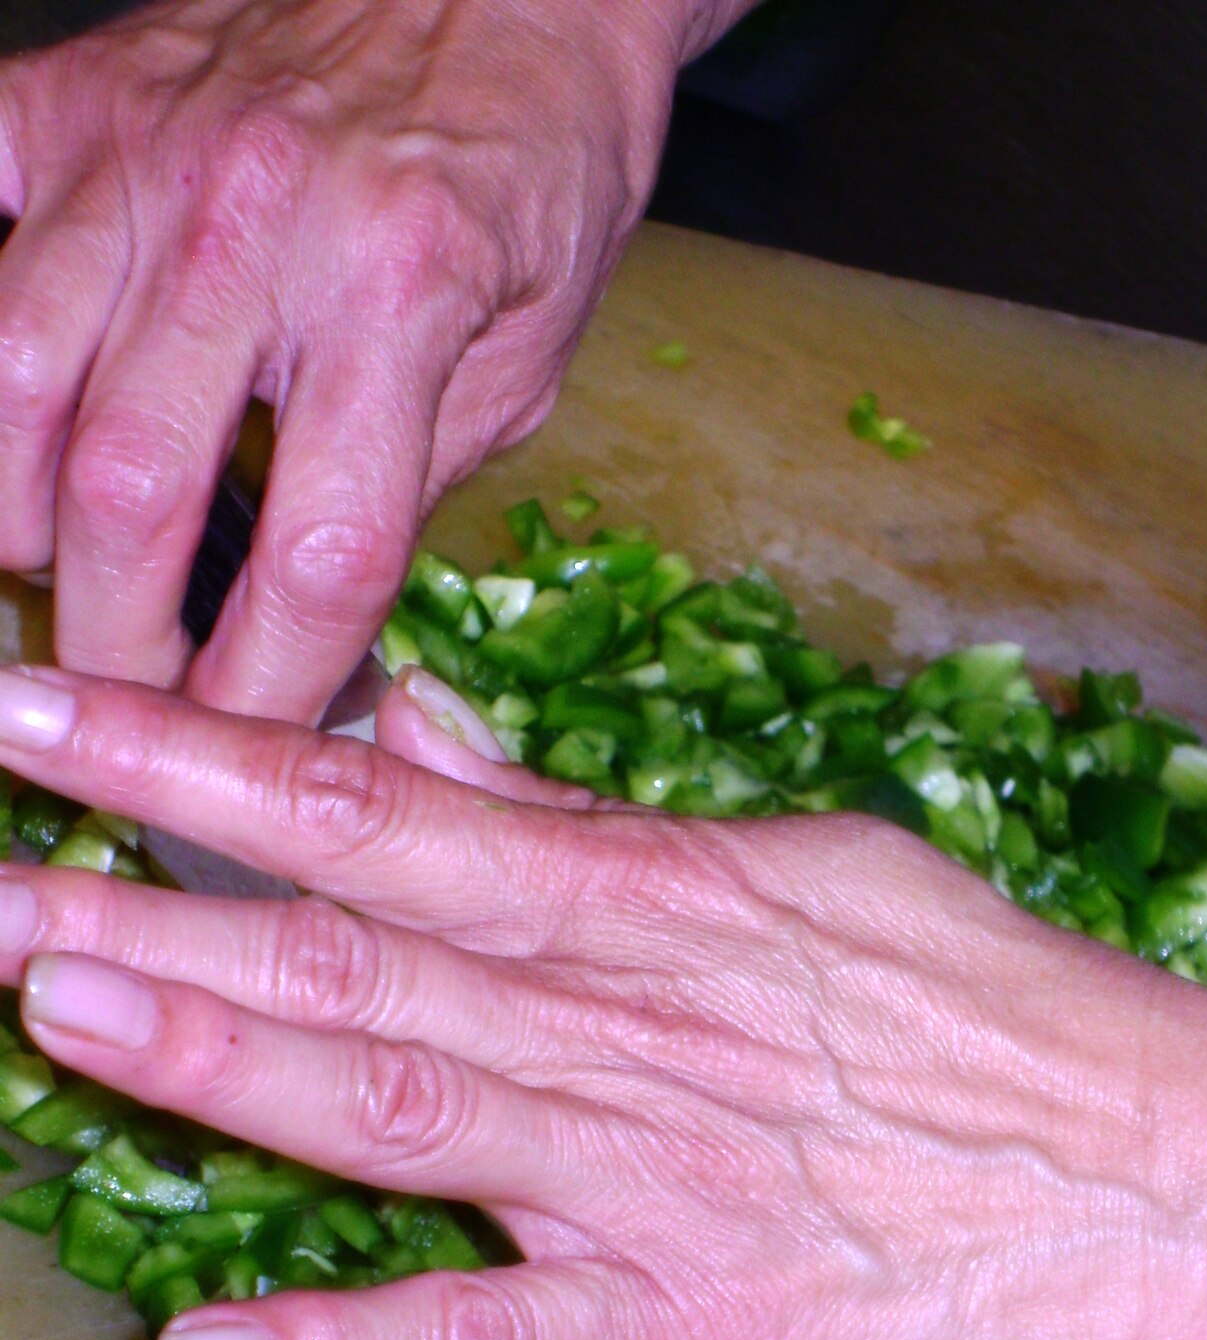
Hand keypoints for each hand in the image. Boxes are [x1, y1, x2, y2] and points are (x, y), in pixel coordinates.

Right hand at [0, 0, 744, 719]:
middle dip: (119, 637)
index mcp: (403, 295)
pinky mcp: (73, 97)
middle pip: (128, 487)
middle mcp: (256, 223)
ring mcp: (145, 152)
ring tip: (53, 567)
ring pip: (4, 371)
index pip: (317, 553)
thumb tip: (311, 629)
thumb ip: (411, 486)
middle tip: (134, 694)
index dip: (271, 686)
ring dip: (12, 513)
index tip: (252, 748)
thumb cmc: (528, 172)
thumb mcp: (527, 358)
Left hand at [0, 662, 1206, 1339]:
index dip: (200, 760)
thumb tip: (421, 738)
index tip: (46, 717)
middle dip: (148, 908)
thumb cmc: (997, 1015)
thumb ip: (592, 823)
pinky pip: (492, 1337)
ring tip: (48, 1012)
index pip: (383, 813)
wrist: (1169, 1180)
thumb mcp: (804, 877)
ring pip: (395, 1107)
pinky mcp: (688, 1331)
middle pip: (350, 957)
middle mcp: (621, 1023)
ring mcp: (645, 1180)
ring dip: (212, 1065)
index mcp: (652, 896)